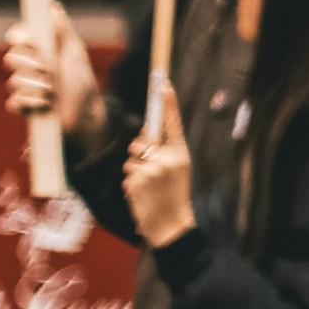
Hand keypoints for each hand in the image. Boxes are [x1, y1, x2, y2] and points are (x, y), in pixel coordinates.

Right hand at [0, 4, 100, 124]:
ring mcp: (24, 87)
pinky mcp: (22, 106)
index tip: (29, 40)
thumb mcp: (75, 52)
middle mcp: (28, 67)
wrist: (86, 112)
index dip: (19, 37)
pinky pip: (14, 102)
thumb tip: (54, 7)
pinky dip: (32, 102)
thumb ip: (63, 30)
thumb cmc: (82, 80)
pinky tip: (46, 104)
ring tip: (53, 90)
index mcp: (40, 50)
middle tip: (50, 69)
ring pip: (13, 81)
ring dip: (37, 85)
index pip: (17, 37)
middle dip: (31, 64)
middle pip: (10, 58)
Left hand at [121, 82, 195, 245]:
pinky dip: (130, 186)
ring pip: (131, 160)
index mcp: (181, 153)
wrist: (171, 225)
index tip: (163, 83)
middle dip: (139, 152)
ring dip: (134, 173)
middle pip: (143, 142)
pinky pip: (126, 175)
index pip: (174, 123)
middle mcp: (168, 158)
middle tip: (149, 170)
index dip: (168, 103)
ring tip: (148, 189)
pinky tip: (142, 197)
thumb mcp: (176, 172)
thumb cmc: (173, 197)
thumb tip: (139, 143)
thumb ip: (162, 154)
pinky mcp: (137, 180)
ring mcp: (152, 169)